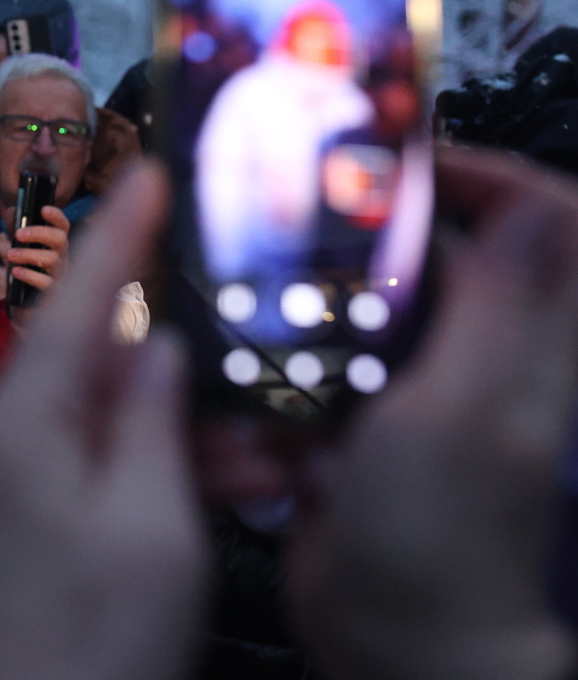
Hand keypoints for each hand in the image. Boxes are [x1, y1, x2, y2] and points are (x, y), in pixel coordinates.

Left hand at [0, 162, 203, 679]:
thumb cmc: (86, 640)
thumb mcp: (151, 524)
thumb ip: (154, 422)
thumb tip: (158, 346)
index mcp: (24, 421)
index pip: (78, 299)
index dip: (119, 232)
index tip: (149, 171)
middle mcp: (6, 436)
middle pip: (97, 357)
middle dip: (177, 357)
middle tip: (243, 349)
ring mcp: (13, 478)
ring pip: (108, 416)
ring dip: (181, 427)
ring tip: (258, 452)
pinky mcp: (28, 516)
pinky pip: (98, 463)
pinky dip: (156, 468)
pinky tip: (218, 486)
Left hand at [0, 204, 70, 296]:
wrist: (21, 307)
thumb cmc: (23, 276)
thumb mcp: (13, 252)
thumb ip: (11, 235)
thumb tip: (10, 213)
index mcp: (54, 247)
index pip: (62, 227)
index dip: (56, 216)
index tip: (43, 209)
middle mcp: (62, 259)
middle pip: (61, 239)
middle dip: (40, 233)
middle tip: (18, 234)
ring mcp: (60, 277)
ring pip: (53, 259)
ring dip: (29, 254)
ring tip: (10, 254)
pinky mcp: (54, 294)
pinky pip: (47, 282)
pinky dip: (30, 275)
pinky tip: (15, 271)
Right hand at [285, 147, 577, 679]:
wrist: (392, 637)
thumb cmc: (442, 537)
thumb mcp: (469, 409)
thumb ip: (497, 304)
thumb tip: (532, 204)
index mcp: (530, 340)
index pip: (540, 215)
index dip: (482, 172)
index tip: (400, 166)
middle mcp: (480, 351)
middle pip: (438, 243)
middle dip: (368, 227)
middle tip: (302, 219)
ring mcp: (419, 385)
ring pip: (364, 295)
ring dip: (314, 297)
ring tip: (266, 301)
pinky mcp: (363, 417)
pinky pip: (320, 355)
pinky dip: (286, 358)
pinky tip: (258, 376)